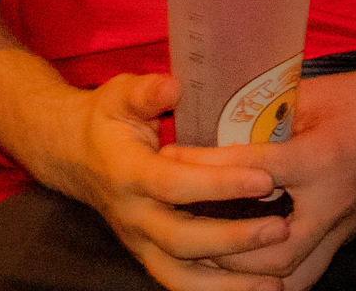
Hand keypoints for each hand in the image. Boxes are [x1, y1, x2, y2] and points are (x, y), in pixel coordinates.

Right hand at [23, 73, 292, 288]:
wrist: (75, 157)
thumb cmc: (108, 120)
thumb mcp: (120, 95)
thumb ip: (146, 92)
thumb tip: (173, 86)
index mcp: (127, 173)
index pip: (174, 185)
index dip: (219, 184)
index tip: (264, 178)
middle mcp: (133, 216)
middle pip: (182, 240)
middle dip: (234, 239)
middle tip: (280, 229)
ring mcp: (139, 243)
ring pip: (182, 279)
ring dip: (229, 285)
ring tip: (276, 282)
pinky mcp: (149, 258)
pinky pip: (183, 286)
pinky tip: (256, 290)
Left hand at [175, 61, 355, 288]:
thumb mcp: (312, 94)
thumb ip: (267, 113)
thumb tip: (216, 118)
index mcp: (323, 159)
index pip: (252, 170)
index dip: (205, 165)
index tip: (169, 156)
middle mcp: (334, 204)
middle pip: (271, 249)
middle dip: (223, 244)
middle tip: (182, 223)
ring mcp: (343, 227)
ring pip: (291, 275)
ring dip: (247, 273)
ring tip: (206, 254)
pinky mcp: (346, 237)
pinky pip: (307, 272)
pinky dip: (273, 278)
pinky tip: (242, 269)